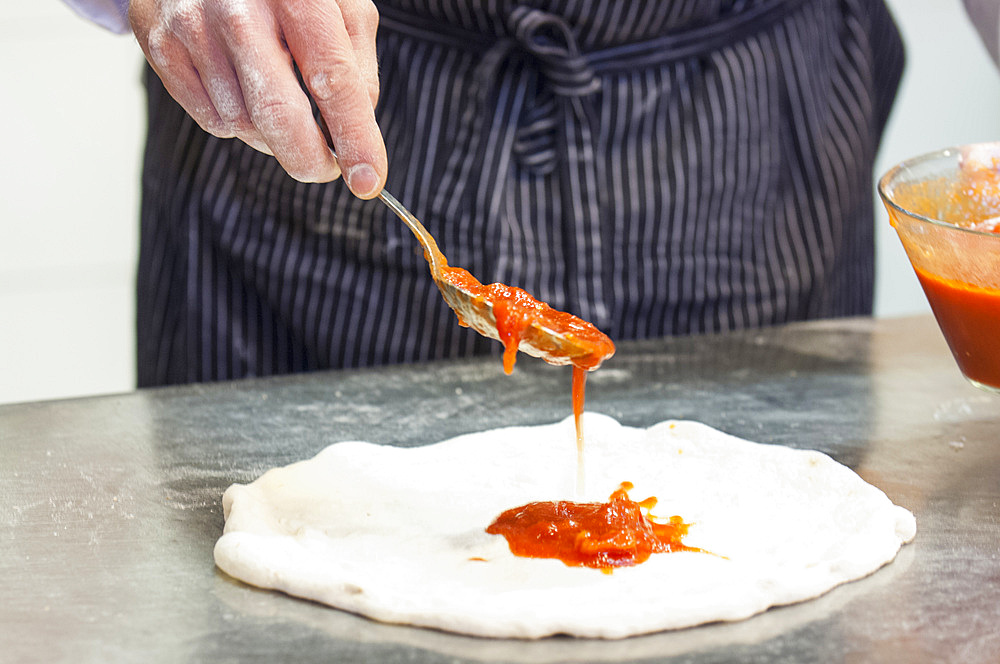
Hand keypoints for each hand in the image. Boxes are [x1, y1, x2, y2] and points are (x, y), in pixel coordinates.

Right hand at [129, 0, 386, 196]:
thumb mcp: (339, 3)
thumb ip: (356, 65)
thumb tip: (356, 135)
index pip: (333, 80)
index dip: (355, 138)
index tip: (368, 181)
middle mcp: (239, 8)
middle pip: (278, 115)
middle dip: (308, 160)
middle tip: (327, 170)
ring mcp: (192, 25)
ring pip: (243, 124)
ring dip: (274, 136)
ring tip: (284, 104)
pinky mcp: (160, 44)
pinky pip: (211, 118)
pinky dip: (238, 123)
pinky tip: (246, 91)